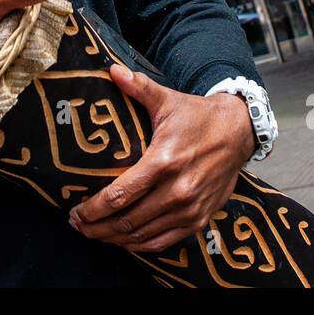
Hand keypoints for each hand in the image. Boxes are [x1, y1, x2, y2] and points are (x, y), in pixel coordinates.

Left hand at [68, 64, 256, 252]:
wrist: (238, 131)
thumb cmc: (198, 116)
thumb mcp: (167, 100)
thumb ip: (138, 87)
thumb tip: (111, 69)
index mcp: (164, 160)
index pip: (120, 194)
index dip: (93, 209)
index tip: (75, 211)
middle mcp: (178, 189)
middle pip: (127, 220)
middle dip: (97, 227)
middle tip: (77, 225)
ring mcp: (190, 208)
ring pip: (144, 235)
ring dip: (115, 239)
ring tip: (94, 234)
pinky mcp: (200, 219)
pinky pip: (165, 241)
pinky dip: (141, 245)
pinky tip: (124, 241)